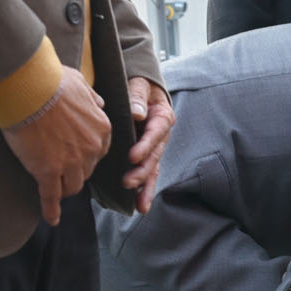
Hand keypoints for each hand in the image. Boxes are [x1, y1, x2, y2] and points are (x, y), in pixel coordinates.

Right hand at [1, 66, 109, 225]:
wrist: (28, 90)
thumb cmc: (52, 82)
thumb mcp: (82, 84)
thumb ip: (93, 98)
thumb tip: (101, 104)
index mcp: (101, 129)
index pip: (98, 152)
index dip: (85, 155)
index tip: (74, 155)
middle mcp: (90, 150)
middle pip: (86, 171)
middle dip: (74, 172)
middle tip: (60, 169)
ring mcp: (70, 163)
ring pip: (71, 186)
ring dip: (63, 188)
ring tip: (53, 189)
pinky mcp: (47, 172)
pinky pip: (51, 197)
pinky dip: (51, 210)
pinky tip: (52, 219)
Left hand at [121, 75, 172, 214]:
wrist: (142, 87)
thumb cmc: (138, 85)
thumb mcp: (139, 84)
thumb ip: (137, 96)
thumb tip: (137, 113)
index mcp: (162, 116)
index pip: (156, 132)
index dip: (146, 145)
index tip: (133, 156)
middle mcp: (161, 135)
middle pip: (155, 156)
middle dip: (143, 171)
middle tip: (127, 182)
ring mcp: (155, 147)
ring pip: (153, 169)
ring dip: (146, 187)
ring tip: (140, 204)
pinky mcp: (146, 155)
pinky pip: (147, 173)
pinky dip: (143, 189)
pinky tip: (139, 205)